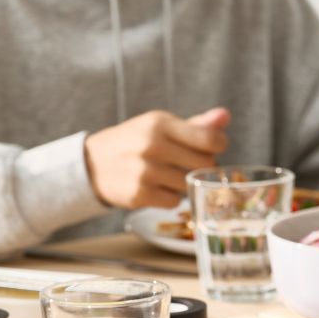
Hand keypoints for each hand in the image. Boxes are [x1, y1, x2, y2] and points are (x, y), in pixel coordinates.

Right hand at [84, 107, 229, 209]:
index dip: (218, 146)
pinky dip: (169, 198)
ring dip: (185, 183)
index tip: (212, 148)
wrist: (92, 164)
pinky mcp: (139, 194)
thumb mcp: (160, 126)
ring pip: (189, 185)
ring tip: (170, 176)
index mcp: (160, 123)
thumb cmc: (134, 142)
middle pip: (204, 164)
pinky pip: (173, 202)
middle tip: (188, 164)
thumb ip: (196, 124)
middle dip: (202, 166)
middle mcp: (152, 145)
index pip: (210, 139)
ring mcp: (145, 171)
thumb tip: (225, 116)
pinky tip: (157, 188)